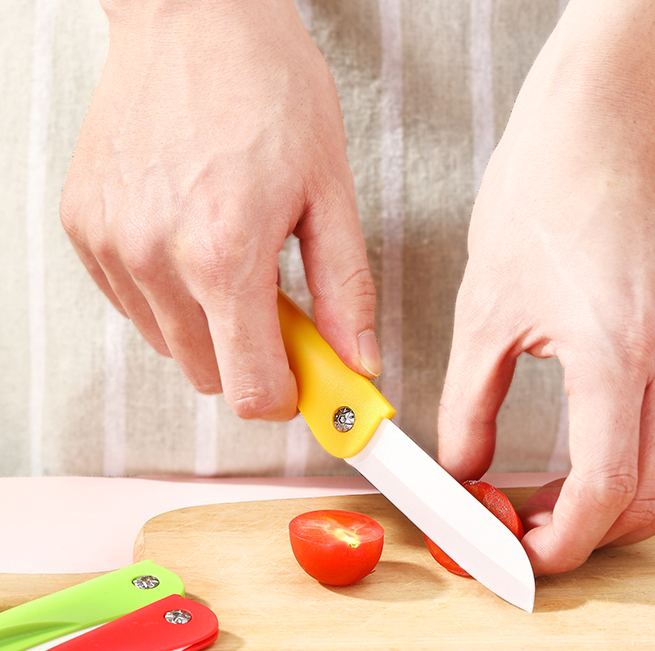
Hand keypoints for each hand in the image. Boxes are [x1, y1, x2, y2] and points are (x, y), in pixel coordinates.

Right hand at [60, 0, 378, 420]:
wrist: (192, 16)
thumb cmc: (268, 90)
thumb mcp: (329, 193)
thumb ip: (344, 292)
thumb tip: (358, 363)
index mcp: (224, 254)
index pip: (250, 389)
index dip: (284, 397)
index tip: (302, 382)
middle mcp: (156, 258)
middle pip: (210, 376)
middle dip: (250, 356)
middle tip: (275, 303)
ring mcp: (112, 244)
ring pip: (170, 345)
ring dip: (209, 325)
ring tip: (231, 255)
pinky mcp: (85, 228)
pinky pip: (134, 304)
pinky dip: (168, 295)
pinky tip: (189, 240)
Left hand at [438, 0, 654, 574]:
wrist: (601, 132)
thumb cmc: (540, 198)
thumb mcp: (481, 312)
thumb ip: (469, 407)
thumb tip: (463, 471)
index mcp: (619, 350)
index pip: (605, 492)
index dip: (557, 544)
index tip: (514, 552)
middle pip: (652, 506)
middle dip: (586, 536)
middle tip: (519, 526)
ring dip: (611, 509)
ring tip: (543, 497)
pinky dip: (632, 470)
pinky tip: (579, 457)